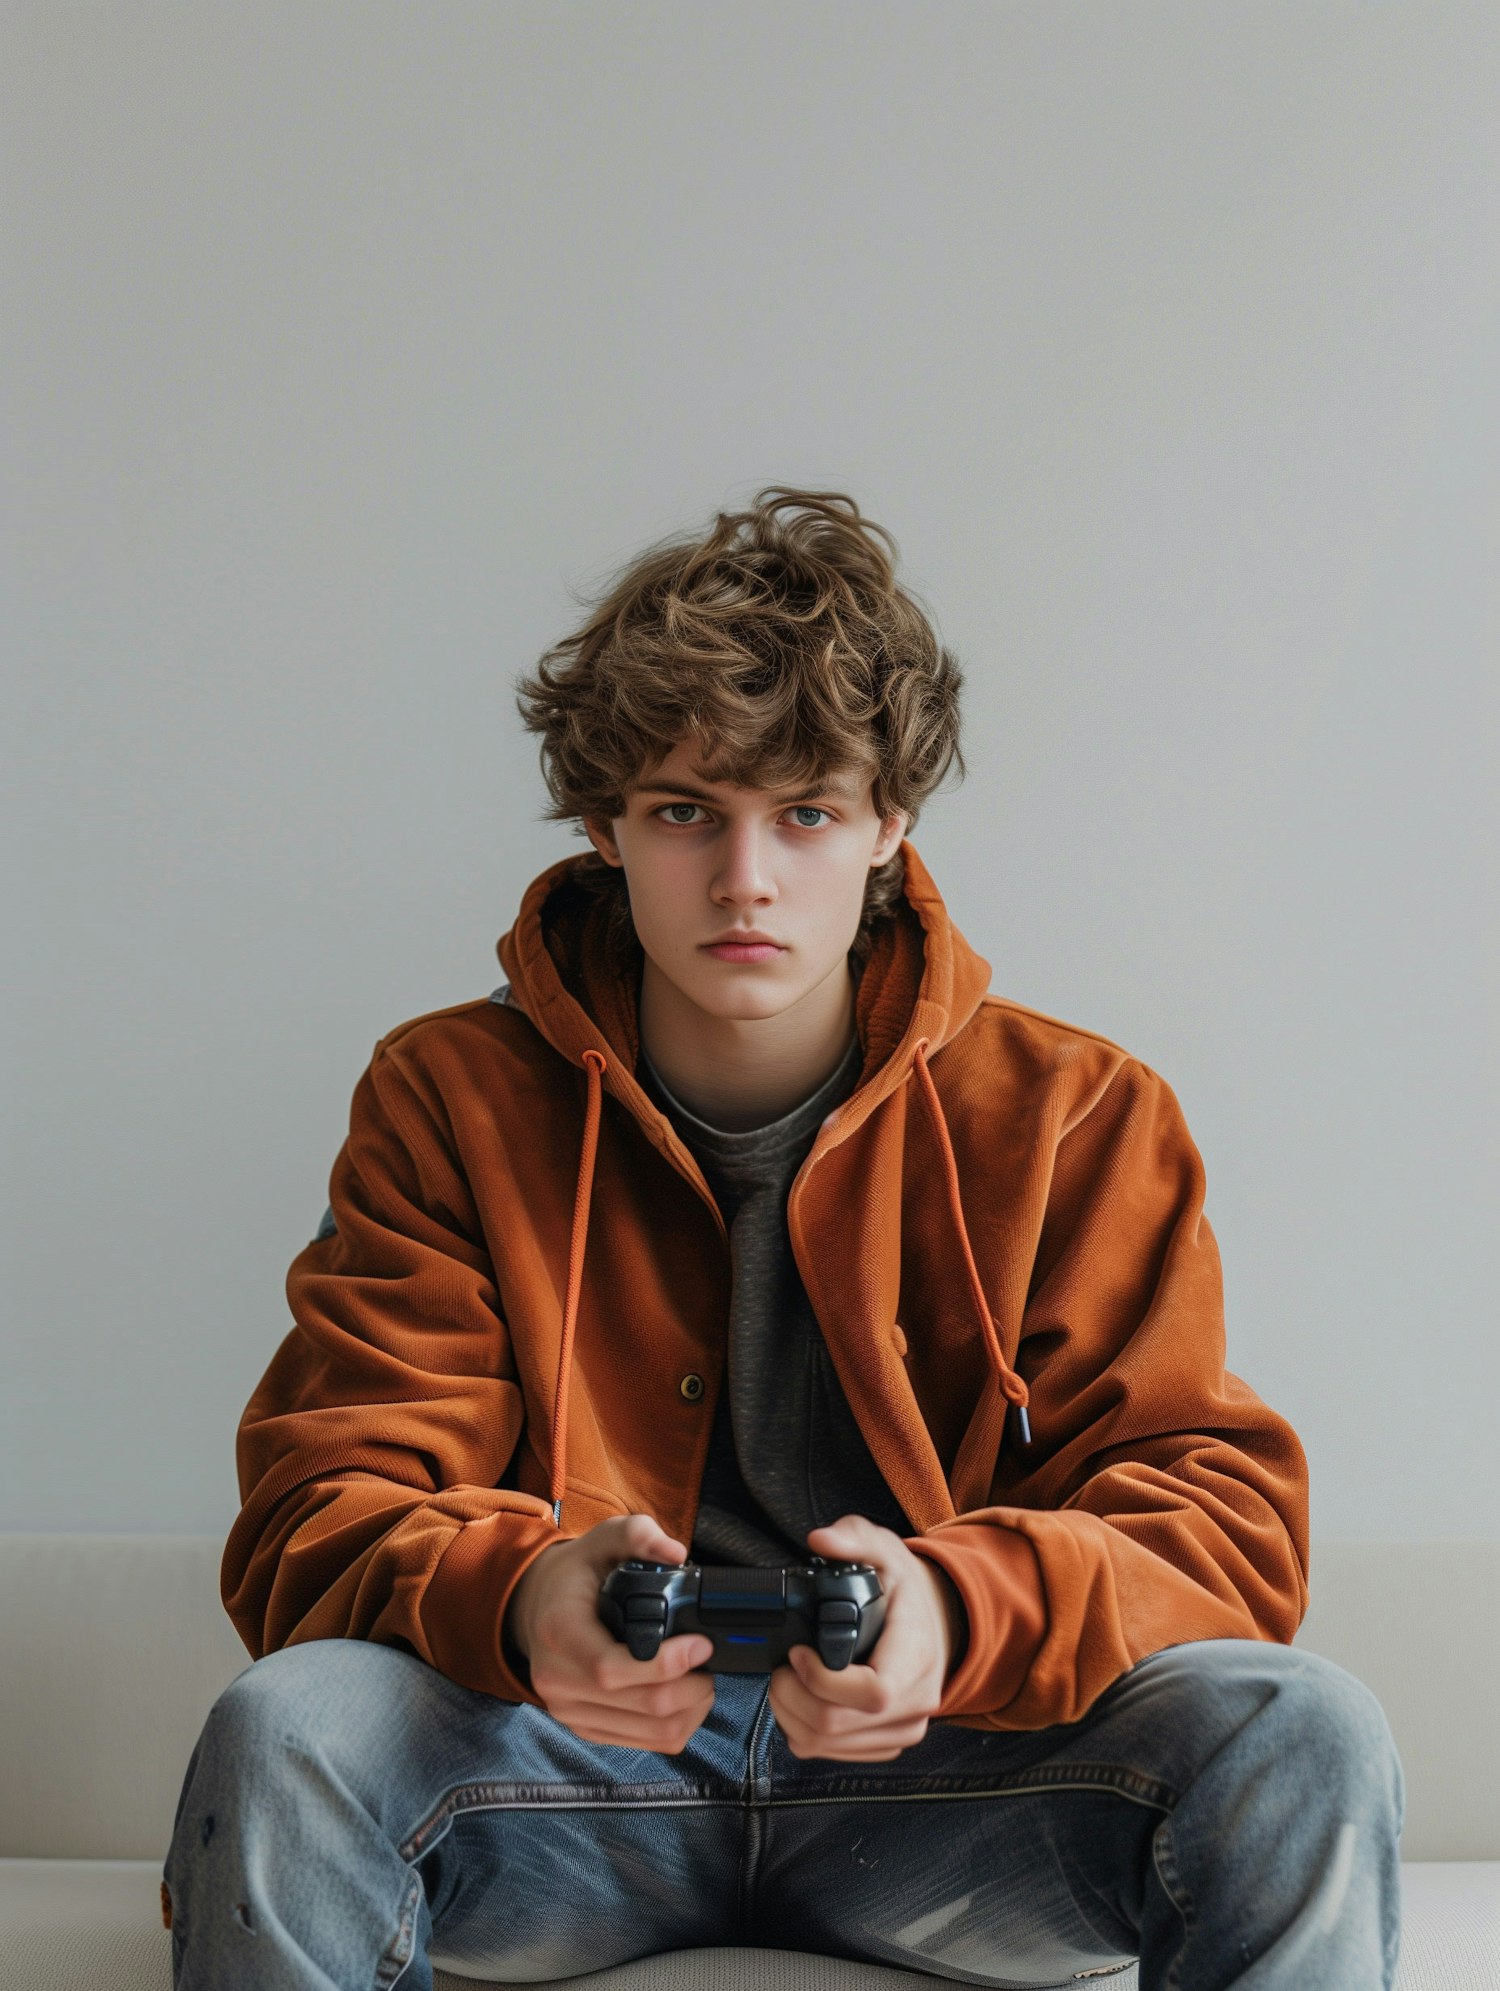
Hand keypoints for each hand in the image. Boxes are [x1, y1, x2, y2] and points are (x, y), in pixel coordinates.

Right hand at [505, 1513, 715, 1753]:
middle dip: (691, 1687)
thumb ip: (638, 1535)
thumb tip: (675, 1553)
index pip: (611, 1668)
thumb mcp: (603, 1539)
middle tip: (709, 1661)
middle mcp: (557, 1680)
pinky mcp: (587, 1729)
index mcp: (558, 1632)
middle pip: (640, 1704)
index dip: (664, 1664)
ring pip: (650, 1732)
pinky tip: (686, 1698)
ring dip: (690, 1709)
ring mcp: (570, 1711)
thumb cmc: (578, 1575)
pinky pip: (644, 1744)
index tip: (700, 1645)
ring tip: (702, 1678)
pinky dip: (676, 1725)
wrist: (539, 1609)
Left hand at [768, 1514, 966, 1760]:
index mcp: (916, 1655)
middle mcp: (916, 1701)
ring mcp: (905, 1728)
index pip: (872, 1692)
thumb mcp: (884, 1549)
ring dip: (792, 1716)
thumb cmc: (906, 1591)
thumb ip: (853, 1538)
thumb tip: (821, 1540)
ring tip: (787, 1682)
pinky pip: (835, 1755)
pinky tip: (804, 1702)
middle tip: (781, 1668)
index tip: (799, 1653)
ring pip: (829, 1746)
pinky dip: (807, 1733)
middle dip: (792, 1697)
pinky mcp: (889, 1743)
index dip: (823, 1680)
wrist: (938, 1624)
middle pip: (837, 1725)